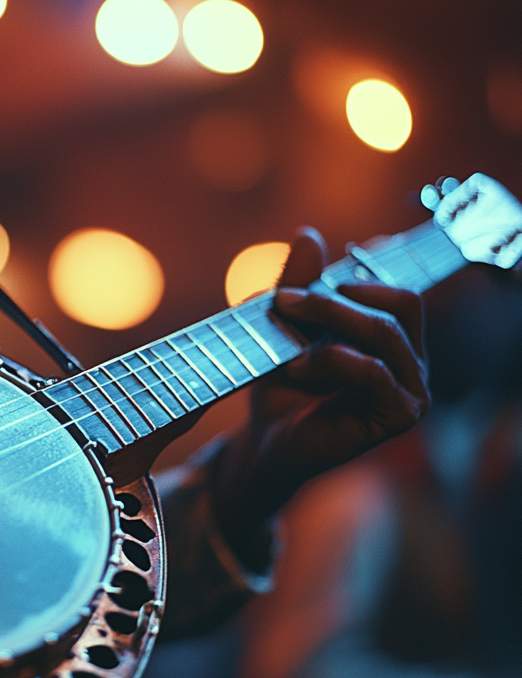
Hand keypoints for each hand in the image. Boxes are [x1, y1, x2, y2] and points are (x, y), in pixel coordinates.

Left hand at [211, 227, 428, 565]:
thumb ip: (299, 284)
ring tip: (285, 332)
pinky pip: (373, 372)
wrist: (264, 444)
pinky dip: (331, 361)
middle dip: (336, 296)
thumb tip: (309, 233)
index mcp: (396, 340)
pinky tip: (297, 366)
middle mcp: (413, 364)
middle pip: (397, 303)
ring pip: (384, 332)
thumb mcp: (284, 328)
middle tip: (284, 300)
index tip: (312, 273)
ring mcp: (412, 392)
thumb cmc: (279, 388)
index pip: (397, 291)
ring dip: (329, 323)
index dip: (362, 273)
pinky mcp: (397, 418)